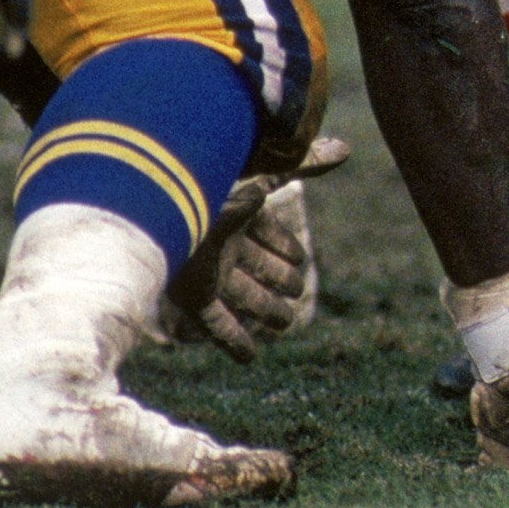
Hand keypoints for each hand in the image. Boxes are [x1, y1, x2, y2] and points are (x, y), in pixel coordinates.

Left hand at [170, 137, 348, 360]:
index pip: (269, 234)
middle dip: (280, 278)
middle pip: (259, 265)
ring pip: (243, 295)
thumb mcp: (265, 168)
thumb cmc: (212, 179)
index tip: (300, 261)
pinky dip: (234, 341)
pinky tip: (250, 358)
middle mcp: (226, 243)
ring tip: (286, 322)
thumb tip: (346, 149)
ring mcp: (210, 270)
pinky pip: (217, 323)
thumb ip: (305, 162)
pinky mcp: (194, 295)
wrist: (161, 205)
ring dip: (265, 309)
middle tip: (297, 292)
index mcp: (240, 212)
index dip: (286, 248)